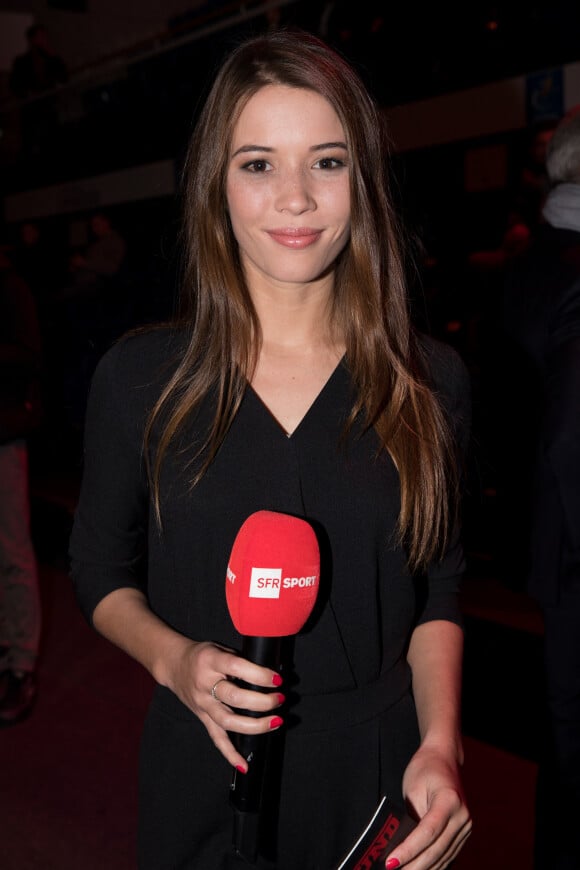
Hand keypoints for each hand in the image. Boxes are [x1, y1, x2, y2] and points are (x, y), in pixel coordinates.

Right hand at [164, 640, 284, 770]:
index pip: (237, 667)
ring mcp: (203, 704)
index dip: (259, 675)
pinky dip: (230, 754)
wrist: (174, 664)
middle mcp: (205, 684)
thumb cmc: (202, 655)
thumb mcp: (220, 648)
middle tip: (280, 699)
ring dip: (255, 725)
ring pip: (228, 721)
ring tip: (276, 721)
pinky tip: (244, 765)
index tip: (276, 679)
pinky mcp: (203, 718)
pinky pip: (217, 738)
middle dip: (262, 701)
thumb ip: (241, 660)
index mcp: (211, 661)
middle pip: (234, 698)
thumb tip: (268, 675)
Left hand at [385, 745, 471, 868]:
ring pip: (443, 857)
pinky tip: (417, 869)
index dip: (409, 850)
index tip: (391, 862)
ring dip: (423, 869)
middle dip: (414, 866)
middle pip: (436, 850)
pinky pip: (447, 855)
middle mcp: (462, 816)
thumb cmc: (425, 769)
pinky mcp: (463, 833)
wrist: (444, 757)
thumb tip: (400, 848)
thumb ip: (411, 818)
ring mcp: (466, 827)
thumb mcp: (413, 790)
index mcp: (450, 800)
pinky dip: (433, 865)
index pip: (428, 832)